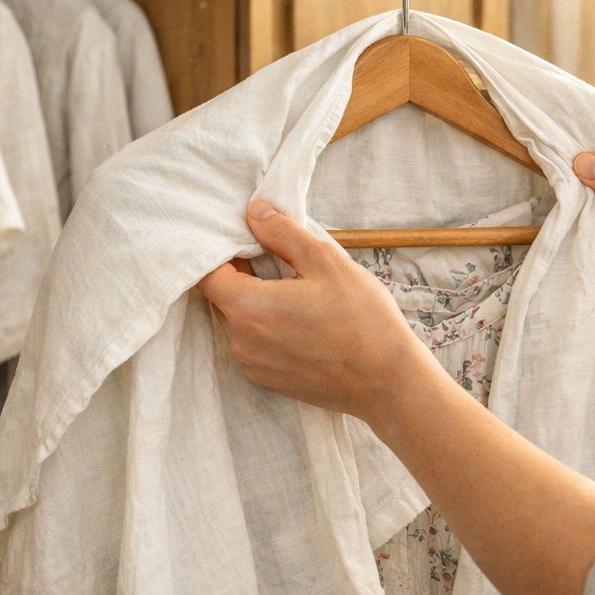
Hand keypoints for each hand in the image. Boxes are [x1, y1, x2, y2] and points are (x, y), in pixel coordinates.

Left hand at [197, 200, 437, 421]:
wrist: (387, 382)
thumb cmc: (361, 319)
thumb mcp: (325, 261)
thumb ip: (281, 233)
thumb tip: (253, 213)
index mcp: (247, 308)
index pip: (206, 274)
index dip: (221, 253)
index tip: (249, 243)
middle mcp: (240, 341)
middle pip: (221, 298)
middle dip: (241, 277)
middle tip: (278, 263)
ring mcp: (252, 365)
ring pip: (238, 322)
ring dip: (256, 304)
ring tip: (296, 294)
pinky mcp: (267, 381)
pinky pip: (253, 345)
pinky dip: (267, 330)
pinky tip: (302, 323)